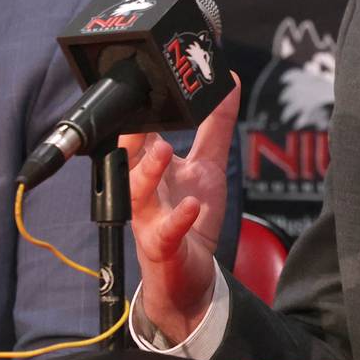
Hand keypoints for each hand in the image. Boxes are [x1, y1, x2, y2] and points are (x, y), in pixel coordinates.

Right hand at [123, 73, 240, 345]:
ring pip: (139, 194)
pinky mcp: (163, 247)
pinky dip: (178, 219)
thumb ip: (216, 127)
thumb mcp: (208, 166)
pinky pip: (167, 232)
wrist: (188, 275)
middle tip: (144, 117)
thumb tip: (228, 84)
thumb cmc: (193, 217)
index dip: (143, 112)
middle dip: (134, 139)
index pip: (141, 135)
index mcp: (153, 171)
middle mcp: (146, 192)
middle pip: (131, 161)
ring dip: (148, 173)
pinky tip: (191, 206)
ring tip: (164, 151)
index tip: (152, 84)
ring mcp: (150, 219)